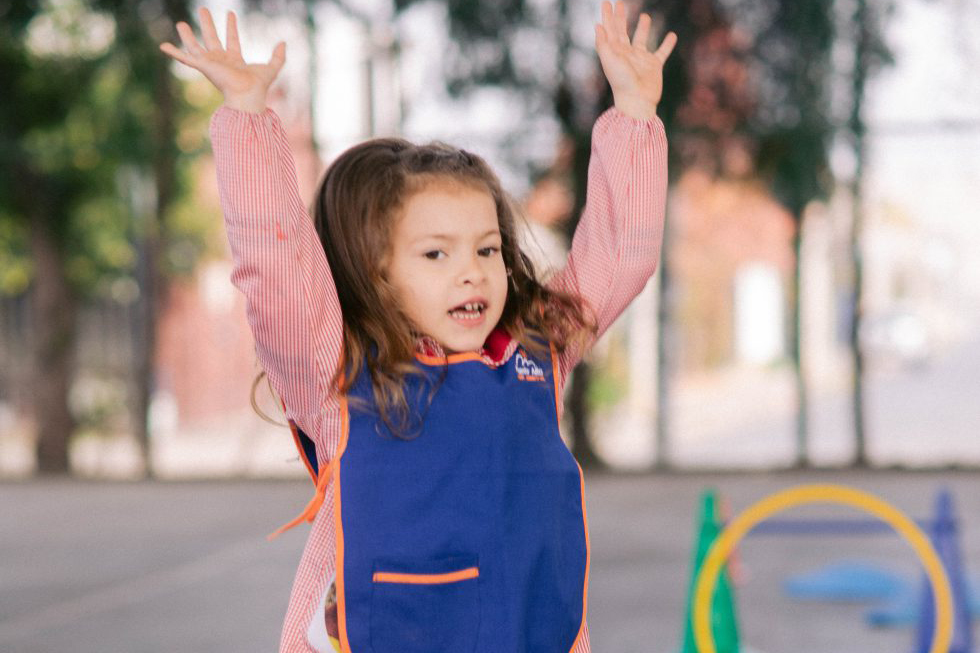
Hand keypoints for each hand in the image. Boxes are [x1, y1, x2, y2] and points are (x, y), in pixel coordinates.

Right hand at [159, 7, 284, 113]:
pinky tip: (162, 45)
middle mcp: (220, 61)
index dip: (231, 26)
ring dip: (188, 35)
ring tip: (180, 22)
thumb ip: (278, 56)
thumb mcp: (272, 67)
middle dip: (207, 24)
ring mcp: (210, 63)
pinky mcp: (202, 66)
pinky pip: (185, 58)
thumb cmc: (259, 86)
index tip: (230, 13)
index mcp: (235, 60)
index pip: (232, 39)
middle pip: (212, 39)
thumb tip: (284, 42)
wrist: (247, 95)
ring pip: (196, 46)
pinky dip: (174, 52)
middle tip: (203, 9)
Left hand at [594, 0, 676, 119]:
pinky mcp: (654, 66)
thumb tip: (598, 25)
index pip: (610, 29)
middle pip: (622, 31)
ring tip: (645, 16)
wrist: (637, 101)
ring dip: (643, 28)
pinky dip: (667, 44)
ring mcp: (641, 59)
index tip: (606, 2)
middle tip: (620, 2)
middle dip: (620, 17)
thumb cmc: (621, 82)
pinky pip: (662, 52)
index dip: (608, 16)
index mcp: (615, 52)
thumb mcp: (609, 60)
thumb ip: (603, 43)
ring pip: (642, 39)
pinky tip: (672, 35)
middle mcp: (627, 54)